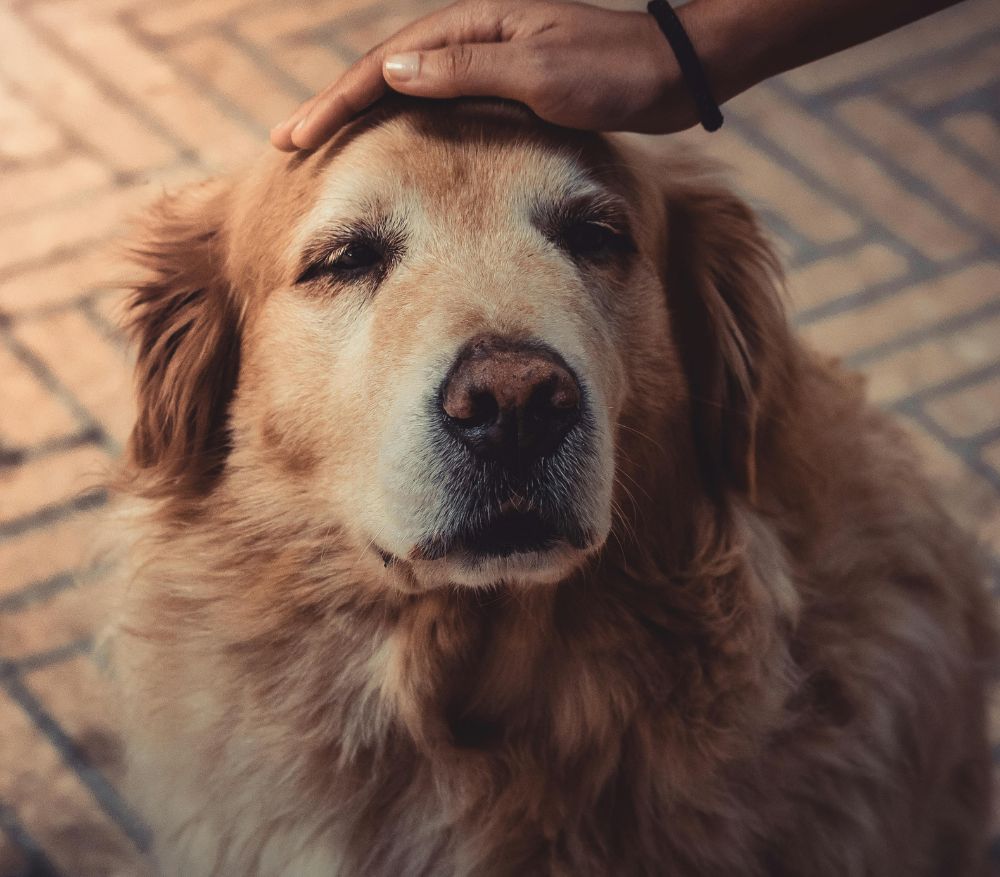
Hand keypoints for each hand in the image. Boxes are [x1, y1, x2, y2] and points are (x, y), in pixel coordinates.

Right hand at [270, 0, 718, 150]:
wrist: (671, 72)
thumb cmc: (612, 72)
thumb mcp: (538, 73)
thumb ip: (465, 71)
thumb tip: (391, 74)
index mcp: (471, 28)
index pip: (384, 67)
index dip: (336, 102)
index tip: (297, 136)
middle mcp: (471, 38)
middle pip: (384, 73)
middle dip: (335, 107)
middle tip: (289, 141)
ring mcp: (487, 60)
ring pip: (407, 88)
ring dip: (362, 114)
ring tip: (324, 141)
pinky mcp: (505, 83)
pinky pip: (438, 103)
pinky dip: (404, 121)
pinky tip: (392, 140)